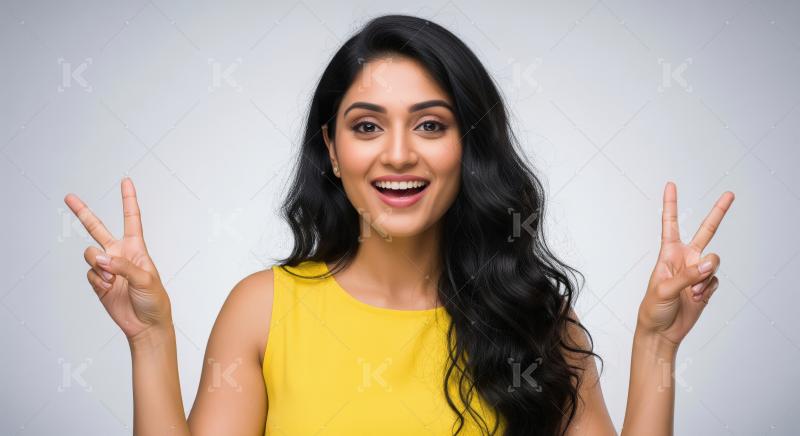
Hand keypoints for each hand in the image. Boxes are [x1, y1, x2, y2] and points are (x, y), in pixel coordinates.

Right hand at [64, 177, 171, 340]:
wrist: (146, 325)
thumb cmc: (155, 300)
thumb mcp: (146, 280)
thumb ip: (123, 266)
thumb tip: (100, 258)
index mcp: (136, 248)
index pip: (131, 218)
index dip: (128, 199)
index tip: (126, 180)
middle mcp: (119, 254)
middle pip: (97, 228)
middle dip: (83, 212)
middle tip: (69, 197)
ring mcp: (107, 268)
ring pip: (90, 254)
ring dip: (98, 265)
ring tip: (111, 278)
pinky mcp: (99, 282)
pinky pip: (90, 274)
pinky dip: (98, 281)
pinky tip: (109, 288)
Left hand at [637, 181, 734, 346]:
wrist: (661, 331)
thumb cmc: (653, 308)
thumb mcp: (665, 289)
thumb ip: (689, 274)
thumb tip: (711, 263)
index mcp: (668, 253)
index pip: (670, 223)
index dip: (670, 204)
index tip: (670, 185)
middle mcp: (685, 258)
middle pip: (705, 231)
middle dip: (718, 212)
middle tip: (730, 194)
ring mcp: (697, 271)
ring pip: (714, 262)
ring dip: (706, 276)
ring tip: (693, 291)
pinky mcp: (706, 286)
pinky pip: (715, 281)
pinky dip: (708, 290)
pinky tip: (696, 298)